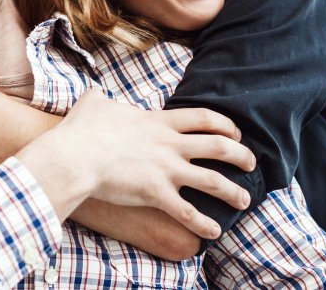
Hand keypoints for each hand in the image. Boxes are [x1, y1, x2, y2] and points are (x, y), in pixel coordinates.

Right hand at [47, 91, 255, 238]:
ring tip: (245, 201)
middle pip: (219, 147)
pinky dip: (204, 224)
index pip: (204, 118)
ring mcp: (166, 170)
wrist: (74, 157)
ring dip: (233, 192)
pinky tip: (215, 232)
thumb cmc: (82, 131)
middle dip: (241, 156)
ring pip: (213, 181)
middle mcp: (170, 145)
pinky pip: (188, 212)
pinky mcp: (157, 193)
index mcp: (159, 122)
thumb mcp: (94, 103)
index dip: (225, 124)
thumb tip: (97, 95)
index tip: (235, 133)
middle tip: (251, 164)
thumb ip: (102, 97)